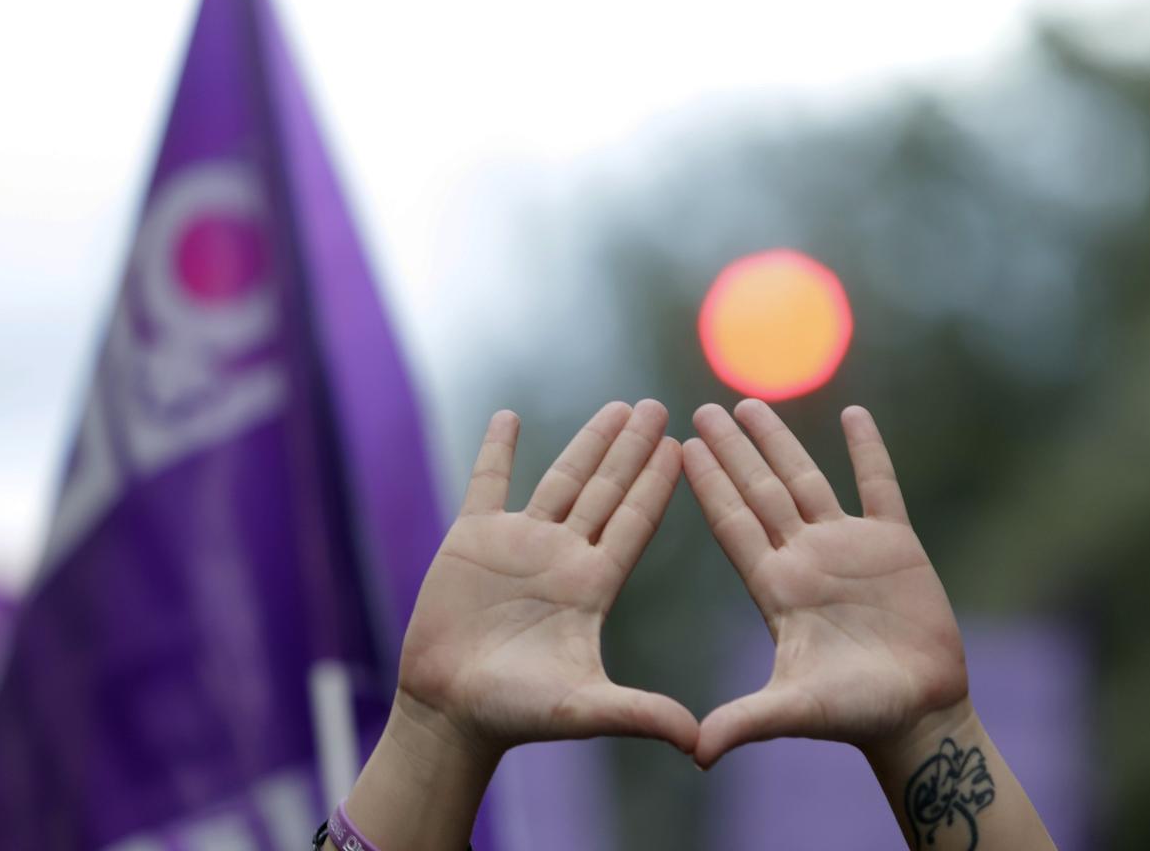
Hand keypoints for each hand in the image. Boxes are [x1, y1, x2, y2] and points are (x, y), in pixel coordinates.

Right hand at [394, 400, 698, 758]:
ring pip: (560, 478)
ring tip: (617, 407)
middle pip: (606, 490)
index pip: (634, 523)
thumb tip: (700, 742)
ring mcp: (518, 544)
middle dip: (632, 449)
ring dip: (587, 441)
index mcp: (592, 586)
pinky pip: (487, 482)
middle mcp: (563, 557)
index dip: (657, 485)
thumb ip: (641, 715)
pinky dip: (496, 450)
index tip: (683, 446)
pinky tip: (509, 416)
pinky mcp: (471, 540)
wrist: (449, 713)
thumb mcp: (586, 710)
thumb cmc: (516, 714)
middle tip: (659, 407)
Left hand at [683, 400, 969, 768]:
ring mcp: (848, 547)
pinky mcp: (895, 544)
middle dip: (732, 450)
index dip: (708, 486)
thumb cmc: (856, 715)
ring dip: (781, 441)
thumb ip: (748, 721)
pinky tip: (854, 413)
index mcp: (776, 588)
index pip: (733, 525)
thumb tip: (696, 752)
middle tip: (701, 408)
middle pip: (760, 492)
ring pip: (807, 479)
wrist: (919, 714)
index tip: (679, 447)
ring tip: (752, 402)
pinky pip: (879, 485)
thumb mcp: (795, 710)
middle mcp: (804, 559)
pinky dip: (868, 450)